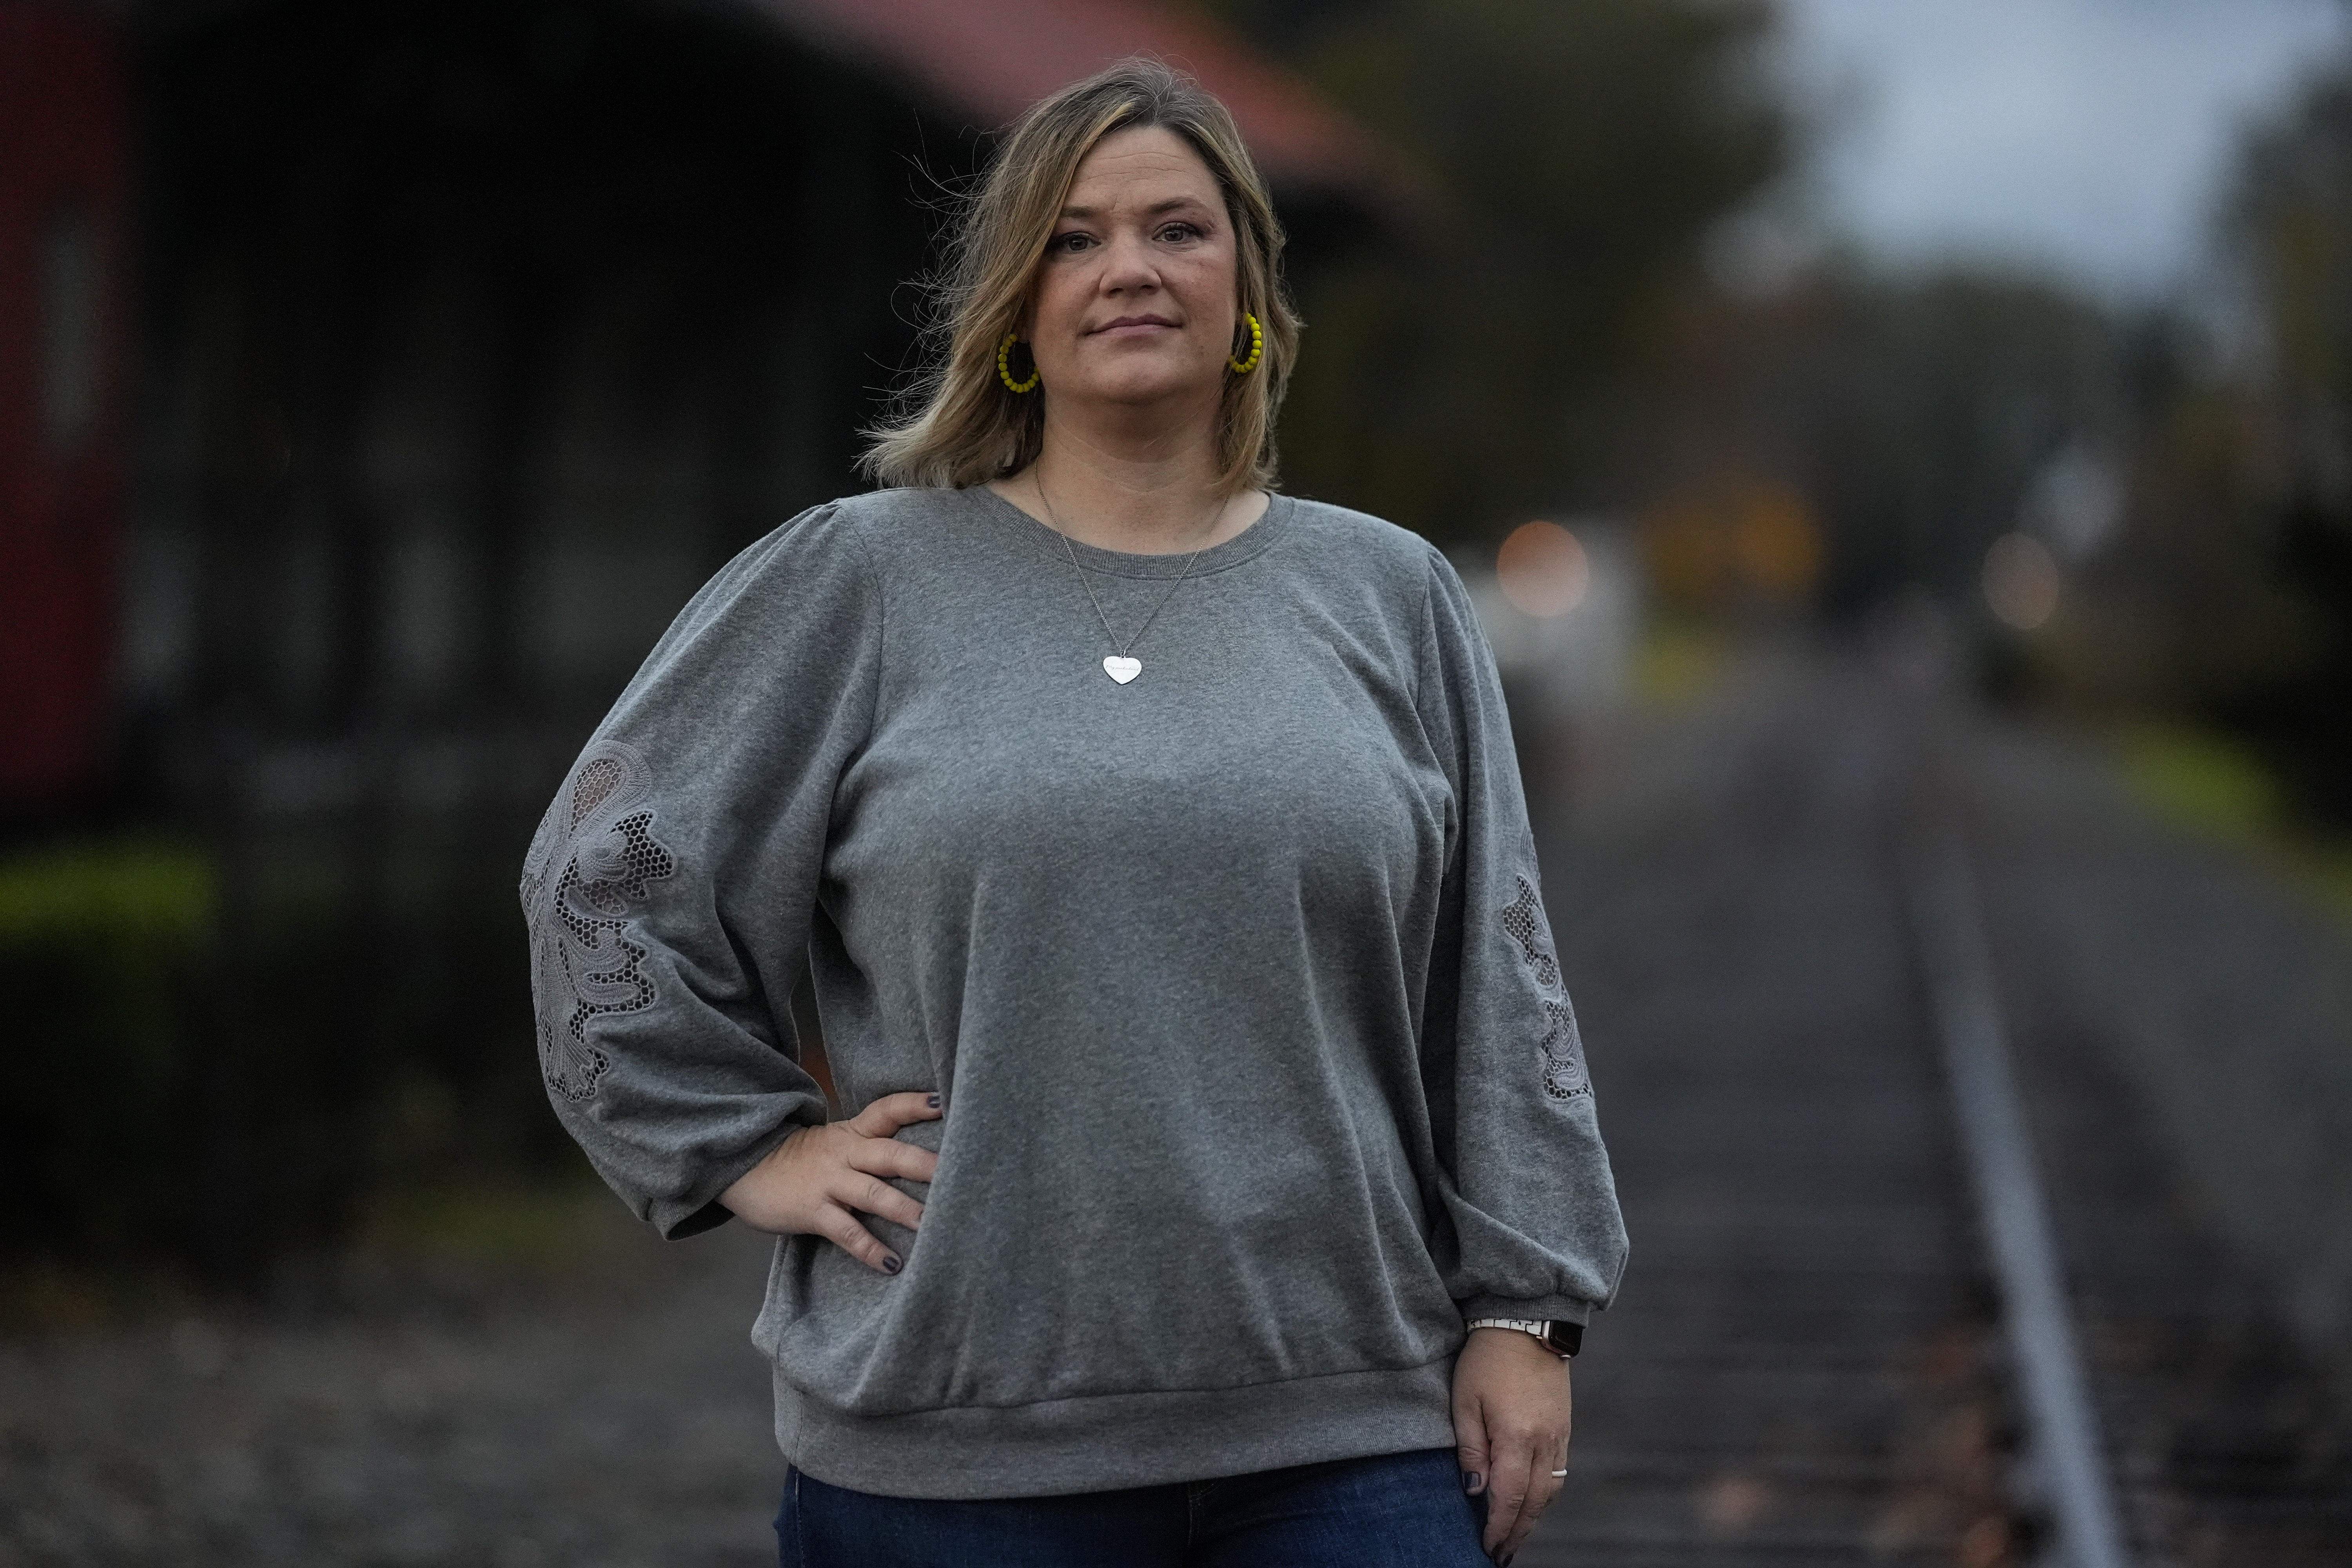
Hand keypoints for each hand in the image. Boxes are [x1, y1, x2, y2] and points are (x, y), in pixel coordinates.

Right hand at [719, 1091, 941, 1273]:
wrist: (745, 1168)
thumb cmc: (801, 1161)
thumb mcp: (836, 1144)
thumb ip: (871, 1148)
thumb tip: (921, 1160)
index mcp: (853, 1134)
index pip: (887, 1110)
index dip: (915, 1105)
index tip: (945, 1102)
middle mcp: (845, 1154)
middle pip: (889, 1153)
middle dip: (924, 1163)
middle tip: (958, 1171)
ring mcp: (829, 1182)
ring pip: (873, 1193)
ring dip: (904, 1209)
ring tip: (933, 1225)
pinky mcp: (813, 1211)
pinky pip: (846, 1231)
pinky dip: (870, 1249)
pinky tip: (892, 1265)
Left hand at [1453, 1326, 1572, 1564]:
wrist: (1525, 1321)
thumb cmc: (1486, 1359)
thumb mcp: (1464, 1402)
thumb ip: (1471, 1448)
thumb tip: (1476, 1490)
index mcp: (1517, 1437)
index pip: (1509, 1497)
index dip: (1497, 1527)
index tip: (1486, 1546)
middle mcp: (1545, 1442)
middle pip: (1534, 1502)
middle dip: (1517, 1532)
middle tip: (1500, 1553)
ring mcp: (1559, 1435)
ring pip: (1551, 1491)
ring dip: (1533, 1517)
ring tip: (1514, 1535)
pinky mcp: (1564, 1427)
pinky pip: (1559, 1472)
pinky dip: (1545, 1494)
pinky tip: (1532, 1502)